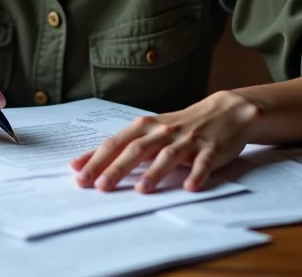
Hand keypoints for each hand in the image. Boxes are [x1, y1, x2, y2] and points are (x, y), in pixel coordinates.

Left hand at [70, 91, 259, 192]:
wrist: (224, 111)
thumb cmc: (180, 125)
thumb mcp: (152, 131)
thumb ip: (127, 146)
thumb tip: (93, 162)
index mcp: (145, 127)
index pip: (116, 142)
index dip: (96, 157)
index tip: (77, 172)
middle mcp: (163, 132)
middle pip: (136, 149)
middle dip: (116, 168)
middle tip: (99, 186)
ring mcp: (187, 140)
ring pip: (168, 156)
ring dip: (155, 172)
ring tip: (141, 190)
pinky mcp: (210, 149)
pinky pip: (202, 162)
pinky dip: (196, 174)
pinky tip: (189, 187)